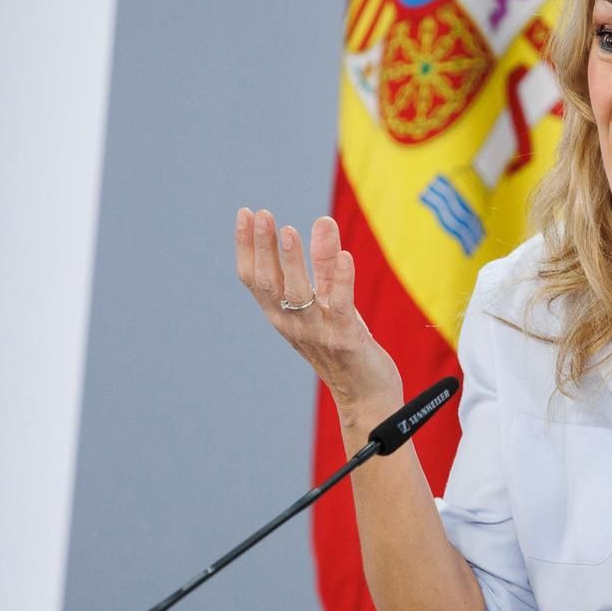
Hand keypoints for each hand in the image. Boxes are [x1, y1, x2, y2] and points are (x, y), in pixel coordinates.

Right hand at [233, 208, 400, 414]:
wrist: (366, 396)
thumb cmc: (344, 346)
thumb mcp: (329, 301)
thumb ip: (324, 264)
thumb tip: (322, 221)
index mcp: (282, 315)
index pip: (255, 279)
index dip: (247, 247)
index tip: (245, 214)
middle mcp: (293, 324)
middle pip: (270, 283)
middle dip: (264, 248)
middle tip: (262, 214)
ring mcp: (318, 333)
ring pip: (299, 295)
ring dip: (293, 262)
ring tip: (289, 230)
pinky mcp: (346, 340)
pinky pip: (342, 307)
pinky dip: (342, 281)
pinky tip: (345, 255)